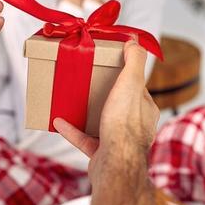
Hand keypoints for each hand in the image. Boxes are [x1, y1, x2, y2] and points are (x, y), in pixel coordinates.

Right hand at [54, 39, 158, 182]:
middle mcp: (136, 128)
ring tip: (74, 101)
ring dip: (88, 113)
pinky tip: (59, 122)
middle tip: (91, 83)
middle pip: (120, 106)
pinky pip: (85, 140)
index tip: (111, 67)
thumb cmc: (124, 122)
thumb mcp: (131, 82)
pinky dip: (72, 131)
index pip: (138, 89)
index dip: (126, 76)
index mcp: (146, 110)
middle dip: (107, 96)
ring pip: (103, 124)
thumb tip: (136, 41)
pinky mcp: (102, 155)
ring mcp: (120, 143)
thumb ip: (135, 60)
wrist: (115, 163)